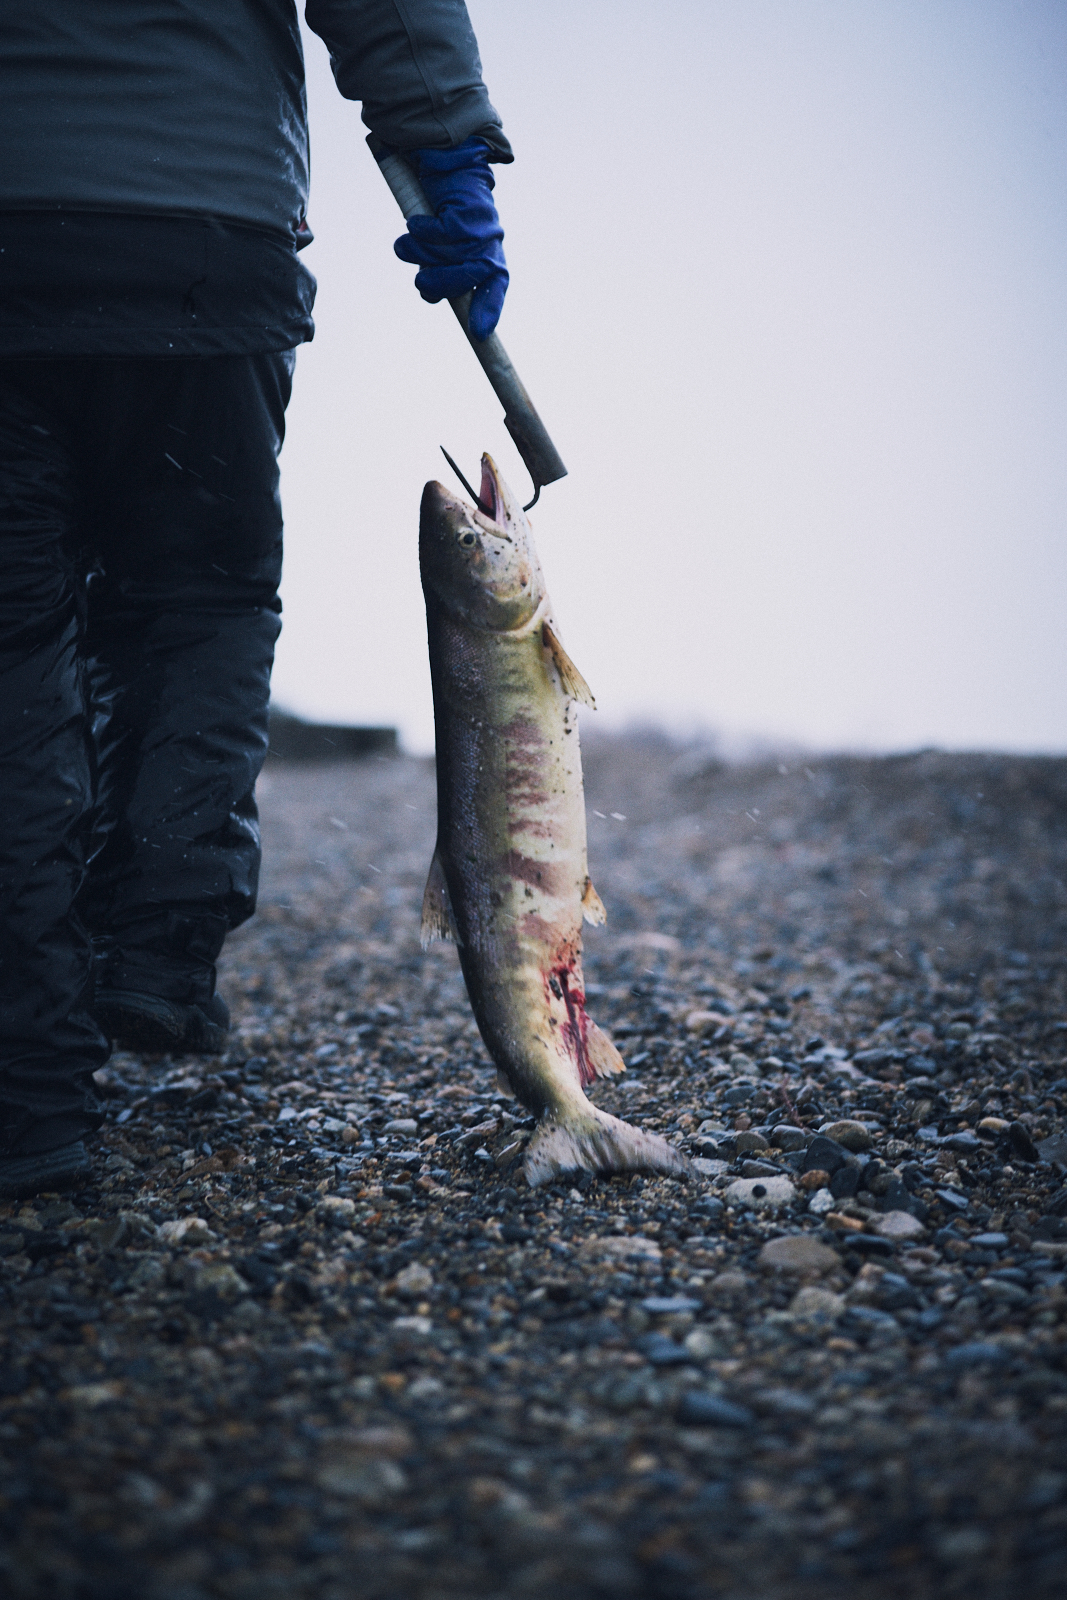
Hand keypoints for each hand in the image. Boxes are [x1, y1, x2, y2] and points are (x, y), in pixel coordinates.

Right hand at [393, 137, 507, 341]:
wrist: (449, 163)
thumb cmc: (447, 210)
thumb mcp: (448, 245)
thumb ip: (444, 271)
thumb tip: (431, 297)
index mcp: (491, 256)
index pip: (496, 287)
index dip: (489, 310)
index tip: (480, 333)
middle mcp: (489, 245)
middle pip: (462, 282)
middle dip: (436, 284)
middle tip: (422, 280)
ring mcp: (477, 230)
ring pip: (443, 258)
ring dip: (419, 252)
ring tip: (410, 240)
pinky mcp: (461, 213)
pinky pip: (433, 232)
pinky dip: (419, 227)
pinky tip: (417, 220)